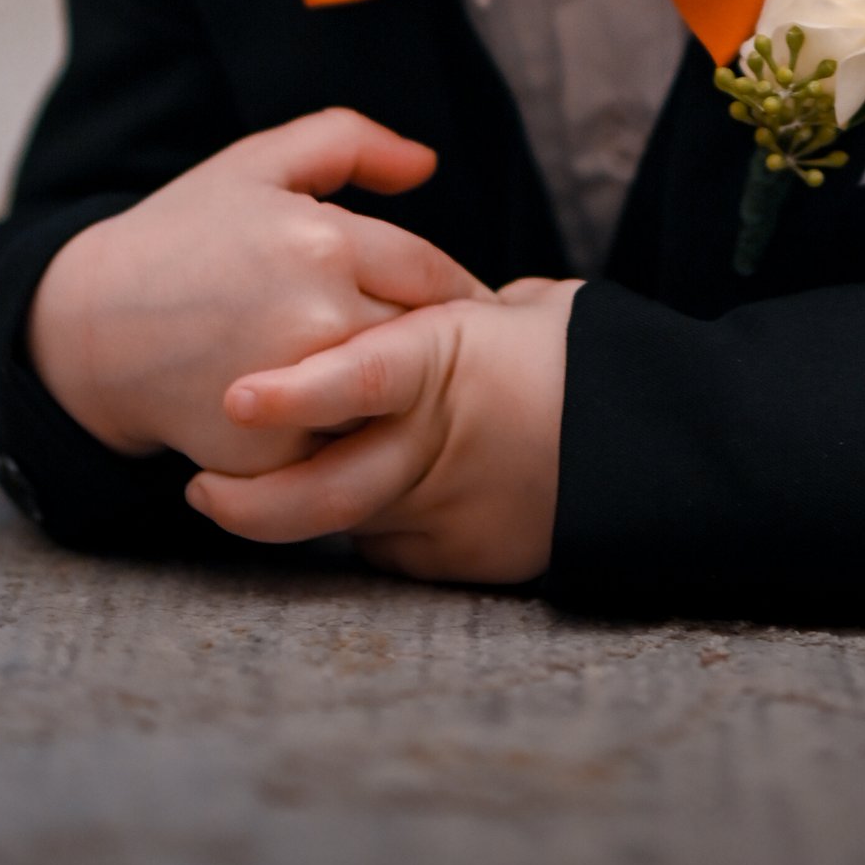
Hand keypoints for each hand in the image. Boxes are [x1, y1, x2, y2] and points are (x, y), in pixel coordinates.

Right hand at [27, 109, 489, 471]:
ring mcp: (292, 392)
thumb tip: (427, 165)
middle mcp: (316, 318)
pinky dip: (345, 437)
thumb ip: (349, 142)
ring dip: (399, 392)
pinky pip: (339, 451)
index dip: (458, 291)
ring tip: (398, 383)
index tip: (467, 305)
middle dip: (433, 341)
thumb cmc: (181, 235)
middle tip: (441, 347)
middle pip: (424, 340)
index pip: (435, 274)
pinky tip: (335, 417)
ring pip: (389, 400)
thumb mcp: (257, 163)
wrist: (88, 327)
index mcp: (324, 241)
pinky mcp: (267, 456)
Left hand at [182, 278, 580, 583]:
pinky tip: (389, 501)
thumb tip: (406, 305)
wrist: (662, 441)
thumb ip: (450, 311)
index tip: (236, 398)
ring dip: (313, 506)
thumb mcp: (523, 309)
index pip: (363, 380)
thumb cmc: (588, 356)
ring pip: (350, 523)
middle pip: (326, 492)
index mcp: (452, 361)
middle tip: (202, 490)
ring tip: (276, 488)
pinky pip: (397, 548)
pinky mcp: (468, 560)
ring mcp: (452, 512)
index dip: (294, 392)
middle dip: (250, 501)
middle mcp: (443, 445)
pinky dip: (382, 525)